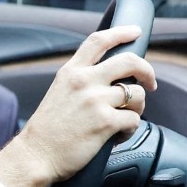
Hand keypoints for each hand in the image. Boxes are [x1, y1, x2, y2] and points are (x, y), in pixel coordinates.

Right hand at [0, 25, 157, 186]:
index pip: (99, 41)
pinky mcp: (105, 122)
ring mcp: (96, 100)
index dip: (121, 32)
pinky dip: (130, 129)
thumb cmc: (47, 130)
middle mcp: (84, 81)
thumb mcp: (59, 91)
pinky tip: (117, 135)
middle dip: (147, 70)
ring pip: (136, 94)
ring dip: (138, 107)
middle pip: (129, 61)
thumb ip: (81, 80)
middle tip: (150, 82)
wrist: (36, 155)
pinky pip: (134, 120)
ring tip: (124, 119)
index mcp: (71, 72)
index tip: (135, 31)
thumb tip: (110, 77)